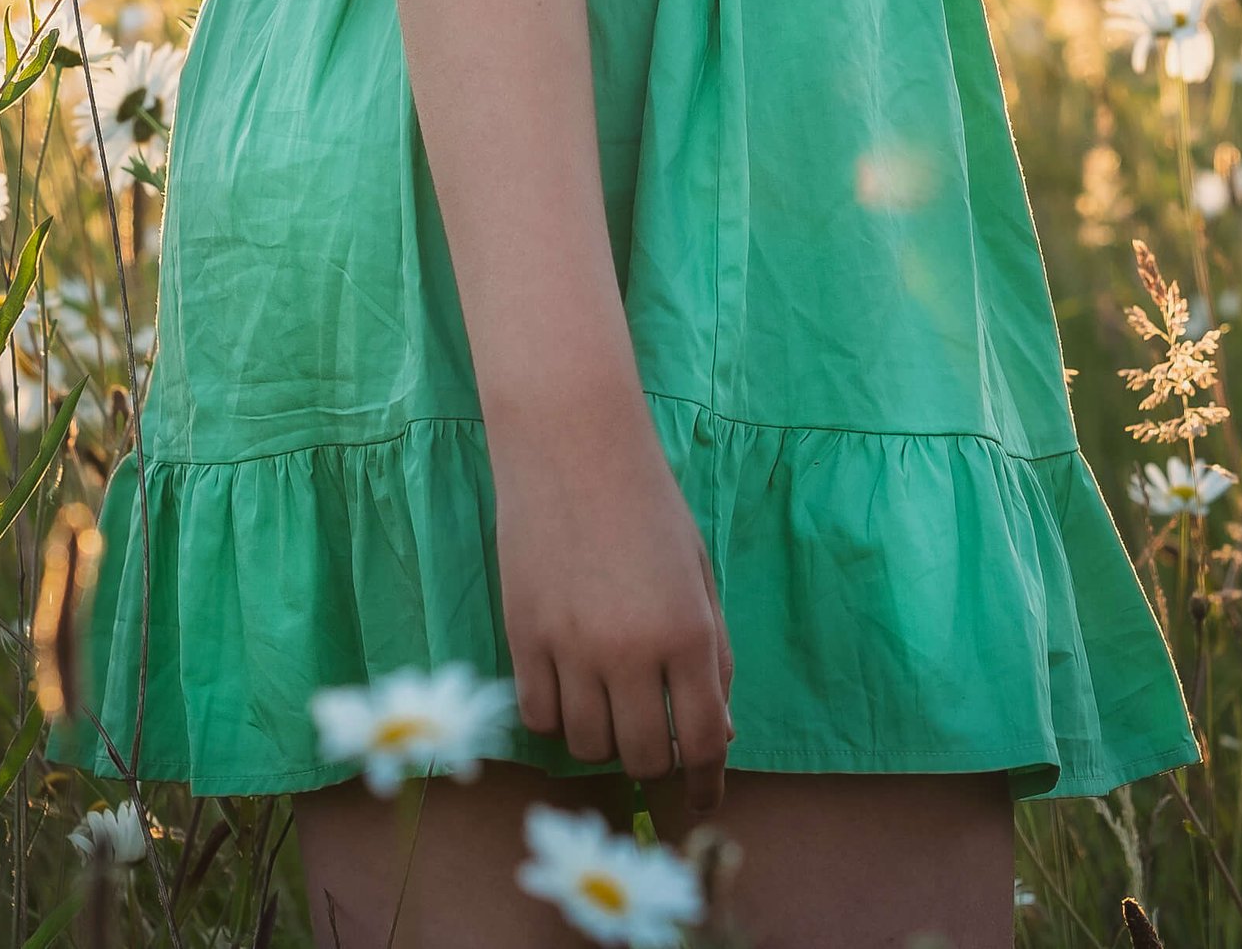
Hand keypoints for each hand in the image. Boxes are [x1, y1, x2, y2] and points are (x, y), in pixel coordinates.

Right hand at [491, 387, 735, 816]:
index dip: (707, 779)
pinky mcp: (522, 637)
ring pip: (588, 745)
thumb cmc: (648, 502)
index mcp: (688, 632)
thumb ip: (714, 654)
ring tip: (608, 701)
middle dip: (656, 761)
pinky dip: (556, 717)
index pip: (705, 739)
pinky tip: (567, 688)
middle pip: (644, 756)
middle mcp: (632, 651)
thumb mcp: (700, 572)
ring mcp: (572, 648)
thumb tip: (719, 732)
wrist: (572, 443)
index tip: (704, 798)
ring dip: (604, 738)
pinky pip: (538, 717)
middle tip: (654, 738)